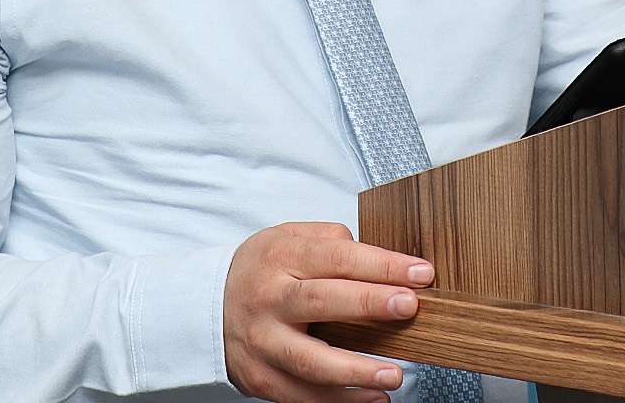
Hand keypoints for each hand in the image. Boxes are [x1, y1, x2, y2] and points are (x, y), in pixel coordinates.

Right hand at [223, 221, 431, 402]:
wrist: (204, 307)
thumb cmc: (259, 270)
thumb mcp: (287, 238)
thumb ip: (330, 241)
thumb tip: (379, 257)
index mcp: (280, 258)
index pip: (336, 258)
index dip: (382, 264)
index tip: (420, 273)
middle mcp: (269, 300)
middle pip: (322, 302)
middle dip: (369, 304)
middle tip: (409, 307)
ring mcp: (263, 343)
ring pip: (310, 361)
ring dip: (356, 371)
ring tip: (394, 375)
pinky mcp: (262, 379)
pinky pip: (302, 396)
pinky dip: (339, 402)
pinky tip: (372, 399)